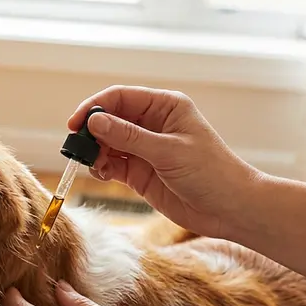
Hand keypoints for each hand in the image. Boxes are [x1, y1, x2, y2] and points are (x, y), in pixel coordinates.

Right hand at [68, 86, 262, 240]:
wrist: (229, 209)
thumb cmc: (211, 173)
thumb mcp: (168, 151)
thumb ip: (129, 137)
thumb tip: (95, 121)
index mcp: (165, 107)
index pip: (121, 97)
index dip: (95, 107)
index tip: (75, 123)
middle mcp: (153, 124)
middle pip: (110, 119)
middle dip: (92, 132)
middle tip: (78, 148)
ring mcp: (145, 149)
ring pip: (107, 143)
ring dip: (96, 152)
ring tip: (96, 164)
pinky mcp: (140, 172)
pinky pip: (112, 164)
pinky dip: (102, 168)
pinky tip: (103, 174)